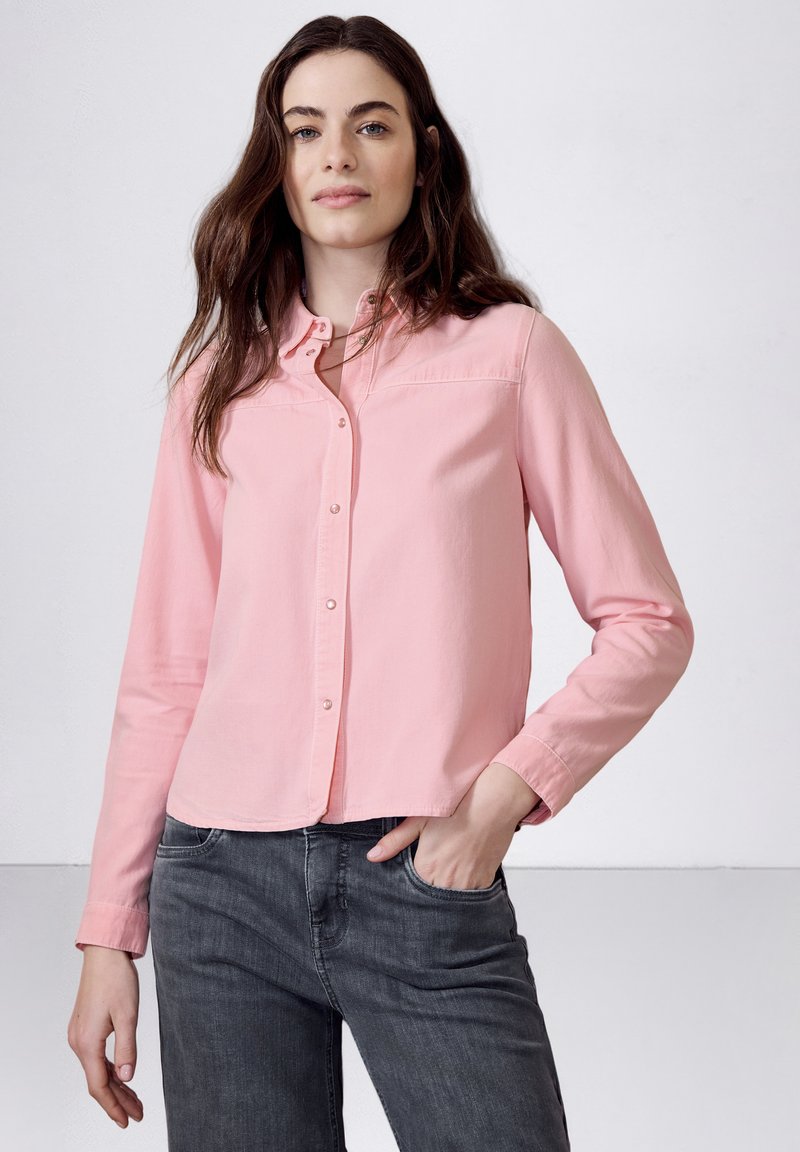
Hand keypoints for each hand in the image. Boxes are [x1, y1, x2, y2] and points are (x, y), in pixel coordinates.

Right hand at [67, 945, 144, 1128]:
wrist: (104, 954)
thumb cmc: (116, 979)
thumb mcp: (128, 1014)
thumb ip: (127, 1048)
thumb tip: (127, 1078)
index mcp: (87, 1043)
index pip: (99, 1086)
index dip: (114, 1107)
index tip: (127, 1121)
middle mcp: (78, 1042)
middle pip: (98, 1081)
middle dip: (118, 1100)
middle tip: (138, 1114)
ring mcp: (79, 1035)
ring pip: (97, 1070)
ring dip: (115, 1086)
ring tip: (134, 1101)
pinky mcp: (84, 1027)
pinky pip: (96, 1057)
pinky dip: (110, 1070)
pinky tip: (123, 1075)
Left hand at [365, 762, 541, 888]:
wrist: (494, 804)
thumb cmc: (458, 807)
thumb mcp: (420, 819)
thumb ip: (395, 841)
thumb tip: (372, 856)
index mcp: (426, 867)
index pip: (411, 891)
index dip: (410, 886)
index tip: (413, 878)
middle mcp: (445, 881)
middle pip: (431, 898)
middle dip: (428, 891)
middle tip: (433, 872)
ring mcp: (467, 884)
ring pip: (451, 899)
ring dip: (447, 891)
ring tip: (448, 872)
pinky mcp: (485, 882)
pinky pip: (472, 896)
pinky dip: (466, 888)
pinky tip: (464, 871)